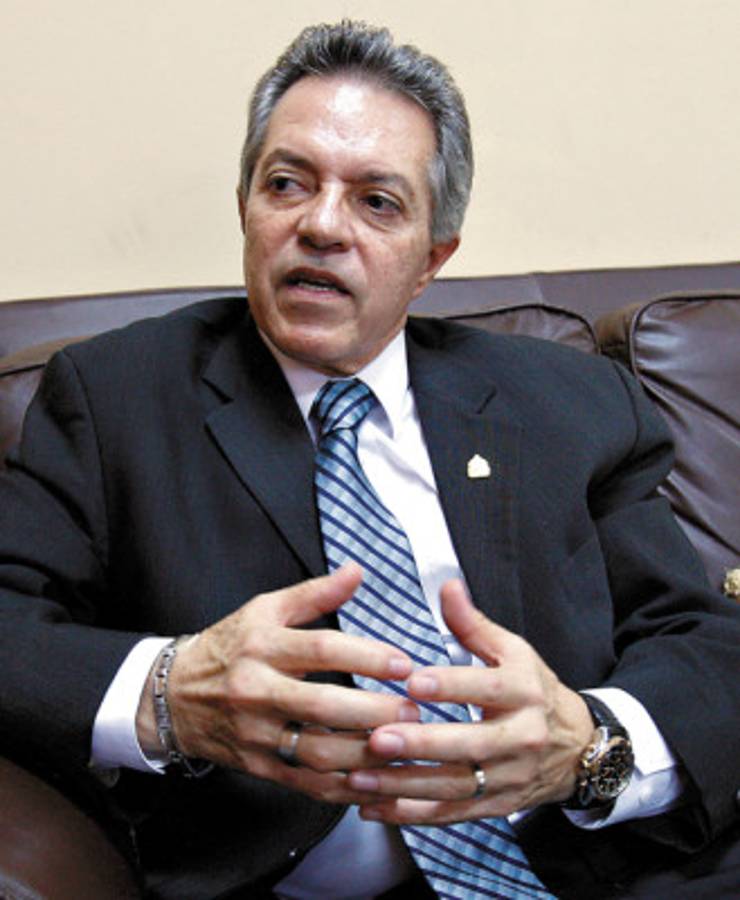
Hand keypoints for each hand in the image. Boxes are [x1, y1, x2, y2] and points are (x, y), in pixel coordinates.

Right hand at [136, 563, 418, 803]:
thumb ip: (315, 593)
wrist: (173, 696)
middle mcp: (256, 690)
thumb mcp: (265, 610)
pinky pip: (304, 783)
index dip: (366, 657)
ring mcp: (255, 733)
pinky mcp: (257, 766)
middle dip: (374, 711)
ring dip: (365, 753)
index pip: (321, 649)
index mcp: (262, 646)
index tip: (404, 664)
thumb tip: (357, 570)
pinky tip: (374, 781)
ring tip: (402, 745)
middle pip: (322, 706)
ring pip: (316, 752)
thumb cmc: (230, 646)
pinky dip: (342, 788)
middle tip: (415, 711)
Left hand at [348, 579, 592, 824]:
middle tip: (378, 738)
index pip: (486, 687)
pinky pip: (452, 814)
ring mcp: (509, 776)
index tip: (412, 682)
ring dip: (405, 785)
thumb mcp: (513, 651)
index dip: (450, 685)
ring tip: (361, 776)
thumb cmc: (534, 689)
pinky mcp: (496, 806)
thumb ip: (473, 623)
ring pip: (456, 786)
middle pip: (470, 744)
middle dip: (422, 745)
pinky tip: (373, 808)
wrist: (577, 747)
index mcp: (524, 691)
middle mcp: (521, 737)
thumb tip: (447, 586)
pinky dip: (412, 815)